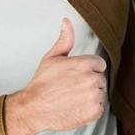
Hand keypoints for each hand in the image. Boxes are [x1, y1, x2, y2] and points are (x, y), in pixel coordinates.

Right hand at [3, 18, 107, 134]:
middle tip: (72, 88)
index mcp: (84, 63)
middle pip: (101, 80)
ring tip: (73, 98)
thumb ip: (65, 39)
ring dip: (91, 97)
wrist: (33, 108)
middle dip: (90, 83)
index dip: (89, 70)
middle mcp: (91, 79)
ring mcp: (93, 96)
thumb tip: (67, 22)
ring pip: (101, 95)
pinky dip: (90, 111)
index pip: (100, 64)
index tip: (78, 76)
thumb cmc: (42, 83)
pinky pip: (99, 109)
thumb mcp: (52, 57)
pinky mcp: (93, 112)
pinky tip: (76, 108)